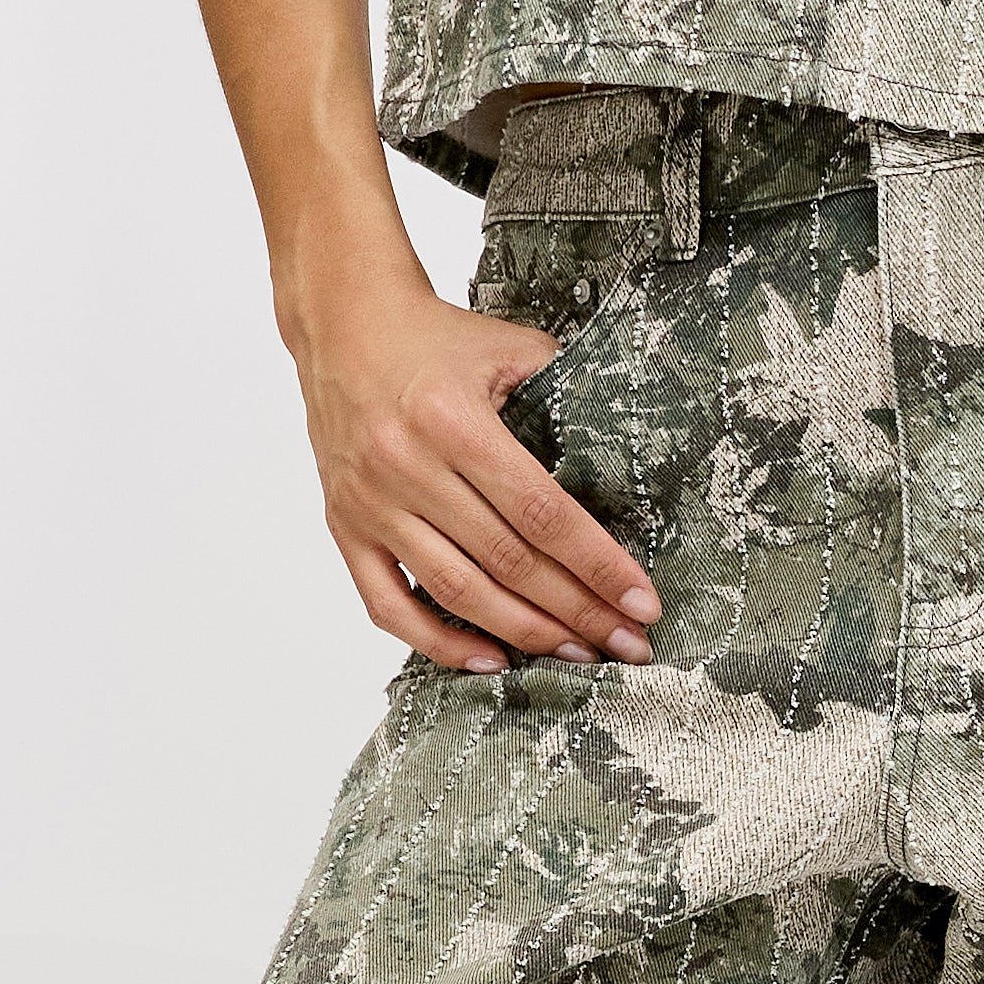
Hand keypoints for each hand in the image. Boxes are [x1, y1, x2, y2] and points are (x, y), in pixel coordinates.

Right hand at [289, 246, 660, 677]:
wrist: (342, 323)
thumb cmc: (436, 338)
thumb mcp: (511, 348)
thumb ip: (566, 397)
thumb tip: (625, 463)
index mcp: (455, 421)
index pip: (542, 513)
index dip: (597, 565)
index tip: (641, 604)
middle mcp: (408, 467)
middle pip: (508, 562)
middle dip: (577, 612)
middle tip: (628, 644)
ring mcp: (371, 503)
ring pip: (456, 592)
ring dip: (524, 634)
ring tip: (577, 654)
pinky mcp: (345, 526)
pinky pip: (388, 605)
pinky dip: (438, 642)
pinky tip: (490, 660)